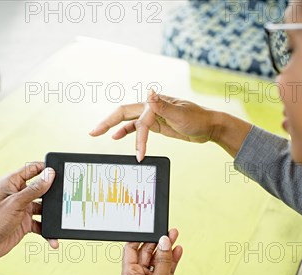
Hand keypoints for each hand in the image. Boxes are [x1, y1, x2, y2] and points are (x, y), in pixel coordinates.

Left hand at [0, 162, 58, 262]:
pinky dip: (47, 231)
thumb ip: (34, 189)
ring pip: (43, 208)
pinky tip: (53, 239)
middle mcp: (18, 194)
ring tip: (61, 220)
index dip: (46, 168)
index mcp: (12, 183)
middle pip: (41, 189)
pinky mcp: (25, 223)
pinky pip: (40, 224)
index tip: (61, 171)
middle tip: (67, 195)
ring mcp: (22, 209)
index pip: (32, 169)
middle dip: (53, 194)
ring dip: (51, 216)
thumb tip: (49, 174)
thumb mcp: (16, 203)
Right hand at [89, 90, 217, 161]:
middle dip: (107, 122)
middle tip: (92, 133)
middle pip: (123, 113)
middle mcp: (150, 107)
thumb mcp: (181, 114)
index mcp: (155, 103)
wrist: (209, 126)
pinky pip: (135, 128)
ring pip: (127, 120)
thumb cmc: (198, 119)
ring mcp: (152, 115)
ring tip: (98, 134)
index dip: (136, 136)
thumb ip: (163, 105)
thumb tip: (149, 93)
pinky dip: (125, 132)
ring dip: (113, 127)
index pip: (138, 119)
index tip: (139, 154)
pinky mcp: (155, 124)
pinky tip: (116, 137)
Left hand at [121, 229, 184, 274]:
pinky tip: (178, 251)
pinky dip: (171, 260)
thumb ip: (163, 259)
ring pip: (157, 261)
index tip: (149, 229)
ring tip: (174, 236)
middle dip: (156, 243)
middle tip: (167, 232)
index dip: (139, 239)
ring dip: (165, 250)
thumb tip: (164, 242)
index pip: (130, 250)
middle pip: (145, 254)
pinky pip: (164, 269)